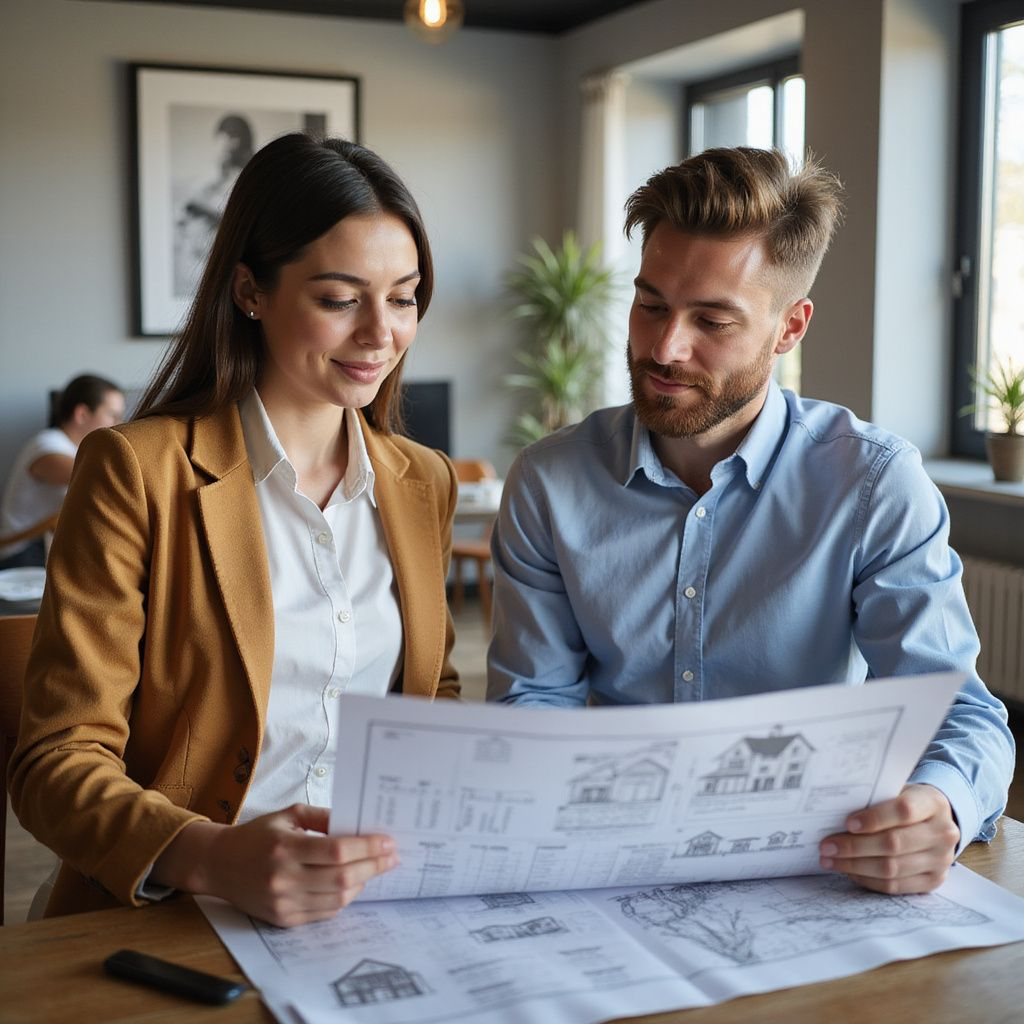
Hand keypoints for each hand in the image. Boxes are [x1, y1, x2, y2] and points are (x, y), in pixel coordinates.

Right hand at [153, 803, 397, 926]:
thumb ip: (323, 817)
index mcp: (285, 847)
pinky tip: (353, 884)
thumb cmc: (257, 835)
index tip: (388, 841)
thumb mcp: (288, 815)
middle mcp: (283, 877)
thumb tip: (357, 825)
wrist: (218, 865)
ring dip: (363, 883)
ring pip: (337, 899)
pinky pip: (324, 913)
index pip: (336, 851)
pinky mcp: (283, 919)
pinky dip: (344, 899)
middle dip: (374, 866)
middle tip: (392, 856)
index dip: (367, 847)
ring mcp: (283, 902)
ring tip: (375, 868)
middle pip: (342, 877)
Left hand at [818, 784, 959, 894]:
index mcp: (933, 804)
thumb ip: (874, 798)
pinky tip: (849, 871)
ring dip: (855, 866)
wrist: (937, 822)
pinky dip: (867, 879)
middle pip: (894, 843)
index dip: (874, 818)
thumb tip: (833, 810)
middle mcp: (943, 834)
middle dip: (854, 846)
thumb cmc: (907, 802)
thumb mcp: (896, 791)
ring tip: (829, 860)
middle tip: (826, 846)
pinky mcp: (933, 881)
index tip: (847, 823)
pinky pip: (895, 886)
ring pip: (892, 868)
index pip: (904, 810)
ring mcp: (941, 861)